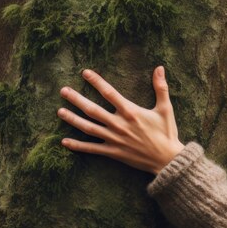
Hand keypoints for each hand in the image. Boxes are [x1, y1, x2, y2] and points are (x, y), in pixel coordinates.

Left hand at [57, 66, 184, 174]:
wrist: (166, 159)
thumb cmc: (166, 133)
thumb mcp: (165, 108)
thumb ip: (161, 87)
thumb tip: (159, 68)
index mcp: (130, 112)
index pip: (109, 93)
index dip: (96, 82)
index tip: (85, 73)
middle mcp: (119, 124)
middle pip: (92, 110)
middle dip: (76, 99)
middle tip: (63, 91)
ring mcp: (114, 139)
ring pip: (88, 128)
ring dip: (73, 119)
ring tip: (60, 111)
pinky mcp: (113, 152)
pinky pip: (91, 149)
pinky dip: (78, 146)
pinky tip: (64, 141)